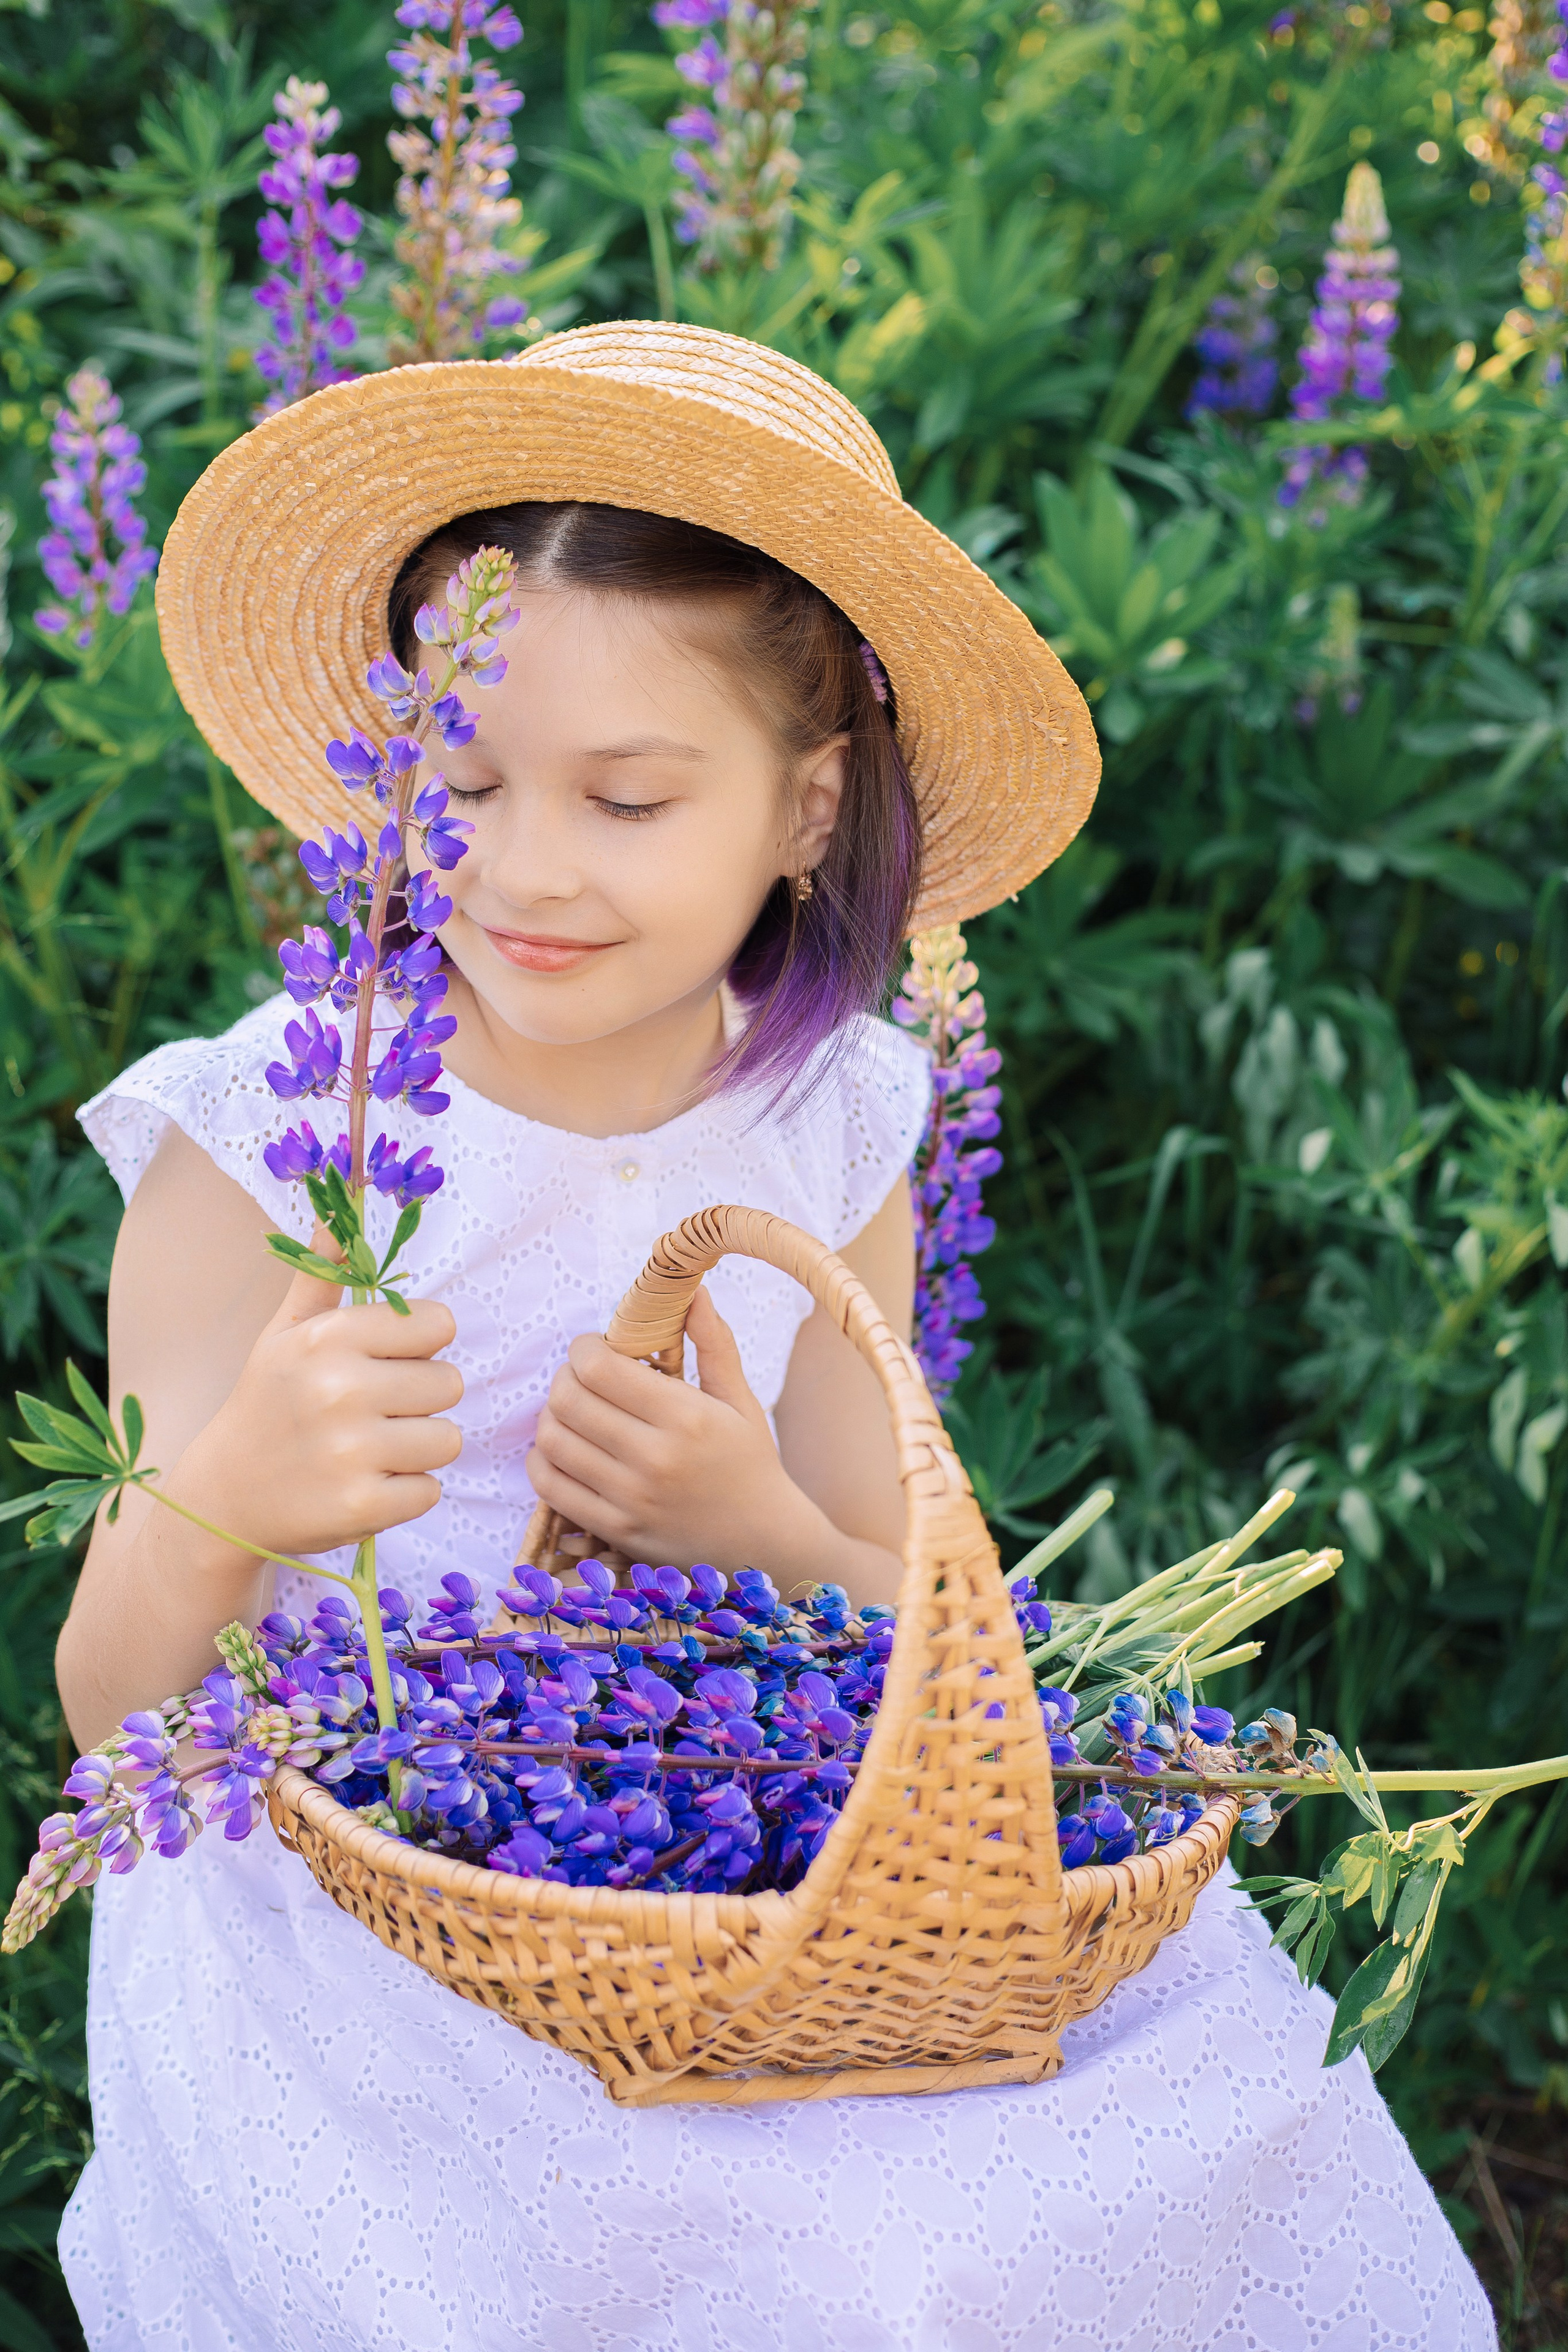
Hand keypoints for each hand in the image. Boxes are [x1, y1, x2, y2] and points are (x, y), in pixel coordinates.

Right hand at [169, 1257, 463, 1561]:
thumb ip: (320, 1274)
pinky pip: (431, 1490)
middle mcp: (342, 1390)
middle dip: (420, 1400)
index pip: (438, 1324)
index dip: (421, 1345)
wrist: (224, 1496)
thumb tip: (334, 1210)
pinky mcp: (364, 1507)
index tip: (387, 1362)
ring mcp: (353, 1452)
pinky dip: (406, 1493)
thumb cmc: (267, 1403)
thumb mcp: (284, 1334)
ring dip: (419, 1449)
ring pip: (449, 1439)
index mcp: (330, 1338)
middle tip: (374, 1413)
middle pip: (450, 1383)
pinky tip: (364, 1485)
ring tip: (371, 1450)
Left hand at [528, 1287, 819, 1572]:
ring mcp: (629, 1499)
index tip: (597, 1348)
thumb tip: (695, 1292)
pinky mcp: (613, 1530)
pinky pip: (550, 1487)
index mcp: (686, 1417)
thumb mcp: (740, 1401)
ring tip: (575, 1410)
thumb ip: (714, 1344)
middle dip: (565, 1376)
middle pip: (568, 1399)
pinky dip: (544, 1460)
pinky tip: (566, 1449)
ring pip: (552, 1440)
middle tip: (582, 1376)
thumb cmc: (751, 1463)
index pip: (599, 1367)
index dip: (584, 1348)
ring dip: (552, 1416)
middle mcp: (654, 1459)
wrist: (763, 1543)